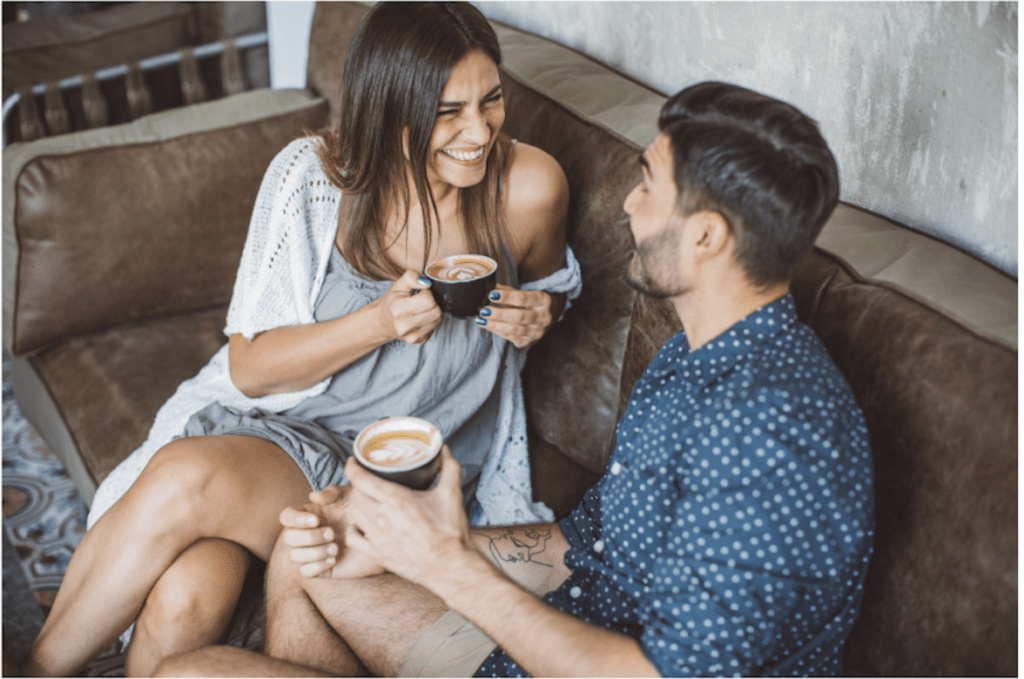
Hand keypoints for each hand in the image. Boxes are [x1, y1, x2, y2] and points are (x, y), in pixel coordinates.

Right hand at [279, 485, 385, 578]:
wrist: (381, 535)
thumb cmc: (363, 511)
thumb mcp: (351, 495)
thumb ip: (332, 492)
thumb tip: (312, 497)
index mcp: (308, 515)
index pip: (286, 516)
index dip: (296, 519)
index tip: (316, 520)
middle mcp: (306, 533)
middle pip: (288, 538)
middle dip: (309, 537)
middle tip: (332, 534)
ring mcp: (312, 551)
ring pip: (295, 556)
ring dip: (314, 552)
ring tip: (336, 548)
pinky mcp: (320, 568)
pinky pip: (305, 572)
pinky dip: (317, 566)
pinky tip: (334, 560)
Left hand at [342, 446, 476, 589]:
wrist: (450, 567)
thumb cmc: (451, 532)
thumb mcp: (452, 494)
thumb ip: (449, 468)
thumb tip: (444, 449)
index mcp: (396, 499)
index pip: (360, 478)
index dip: (352, 467)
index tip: (354, 461)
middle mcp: (381, 517)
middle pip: (355, 494)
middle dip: (358, 484)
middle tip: (366, 480)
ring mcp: (377, 538)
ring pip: (354, 514)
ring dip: (357, 504)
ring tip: (366, 500)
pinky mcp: (377, 554)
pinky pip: (353, 538)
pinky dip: (354, 529)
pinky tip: (363, 525)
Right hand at [373, 270, 442, 344]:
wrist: (383, 322)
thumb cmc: (392, 301)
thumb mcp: (398, 285)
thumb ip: (411, 277)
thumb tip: (427, 282)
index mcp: (397, 309)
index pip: (429, 300)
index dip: (426, 293)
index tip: (418, 293)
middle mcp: (404, 326)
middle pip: (436, 311)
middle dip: (431, 303)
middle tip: (420, 301)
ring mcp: (412, 336)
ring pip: (438, 319)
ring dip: (432, 312)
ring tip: (420, 310)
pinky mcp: (420, 341)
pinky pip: (435, 327)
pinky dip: (430, 321)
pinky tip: (419, 319)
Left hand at [474, 284, 558, 347]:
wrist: (549, 315)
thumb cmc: (532, 301)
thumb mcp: (524, 292)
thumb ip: (506, 290)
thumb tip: (487, 286)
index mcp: (544, 300)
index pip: (523, 299)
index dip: (506, 297)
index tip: (491, 294)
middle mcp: (544, 318)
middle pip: (519, 316)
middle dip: (499, 314)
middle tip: (483, 310)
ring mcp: (538, 332)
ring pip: (514, 330)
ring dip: (495, 325)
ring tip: (480, 320)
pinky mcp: (530, 341)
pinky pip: (512, 337)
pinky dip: (498, 331)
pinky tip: (489, 326)